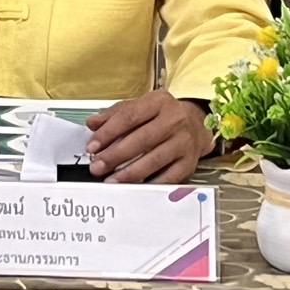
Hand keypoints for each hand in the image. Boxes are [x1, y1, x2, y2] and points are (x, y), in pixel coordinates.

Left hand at [84, 94, 213, 183]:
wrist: (197, 124)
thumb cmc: (162, 116)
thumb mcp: (140, 107)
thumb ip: (114, 115)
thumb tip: (91, 124)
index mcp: (159, 102)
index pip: (129, 117)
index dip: (108, 133)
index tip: (92, 147)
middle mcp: (175, 120)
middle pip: (141, 140)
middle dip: (115, 156)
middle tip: (97, 167)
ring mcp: (184, 142)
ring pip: (154, 160)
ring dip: (129, 173)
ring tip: (110, 180)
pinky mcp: (189, 163)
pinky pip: (167, 177)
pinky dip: (149, 184)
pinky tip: (134, 187)